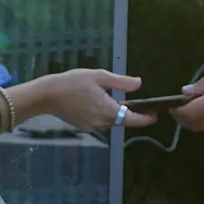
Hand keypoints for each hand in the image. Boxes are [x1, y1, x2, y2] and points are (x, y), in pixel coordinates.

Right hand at [38, 69, 155, 130]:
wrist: (47, 95)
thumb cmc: (74, 82)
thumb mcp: (99, 76)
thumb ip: (121, 82)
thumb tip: (139, 84)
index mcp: (108, 111)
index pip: (133, 120)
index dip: (146, 119)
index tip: (155, 115)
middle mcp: (102, 123)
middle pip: (123, 121)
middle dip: (132, 114)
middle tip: (142, 104)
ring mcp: (92, 127)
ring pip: (111, 121)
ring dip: (118, 113)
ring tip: (122, 101)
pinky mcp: (84, 127)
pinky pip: (100, 121)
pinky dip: (106, 114)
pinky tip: (102, 103)